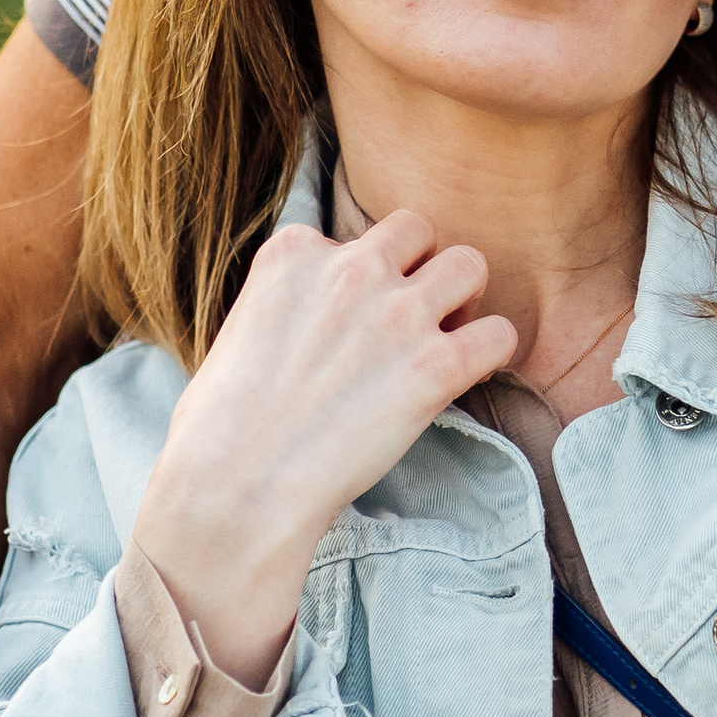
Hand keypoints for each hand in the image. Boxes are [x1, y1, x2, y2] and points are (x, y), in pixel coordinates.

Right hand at [132, 211, 516, 682]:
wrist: (234, 485)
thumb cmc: (217, 429)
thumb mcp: (237, 331)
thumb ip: (281, 305)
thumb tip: (304, 326)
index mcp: (293, 252)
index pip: (353, 236)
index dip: (361, 278)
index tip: (351, 321)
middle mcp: (350, 268)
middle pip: (418, 231)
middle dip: (420, 267)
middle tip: (411, 317)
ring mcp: (397, 314)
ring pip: (470, 265)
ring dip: (464, 300)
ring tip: (444, 339)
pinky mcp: (435, 365)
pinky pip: (500, 333)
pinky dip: (492, 352)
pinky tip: (467, 377)